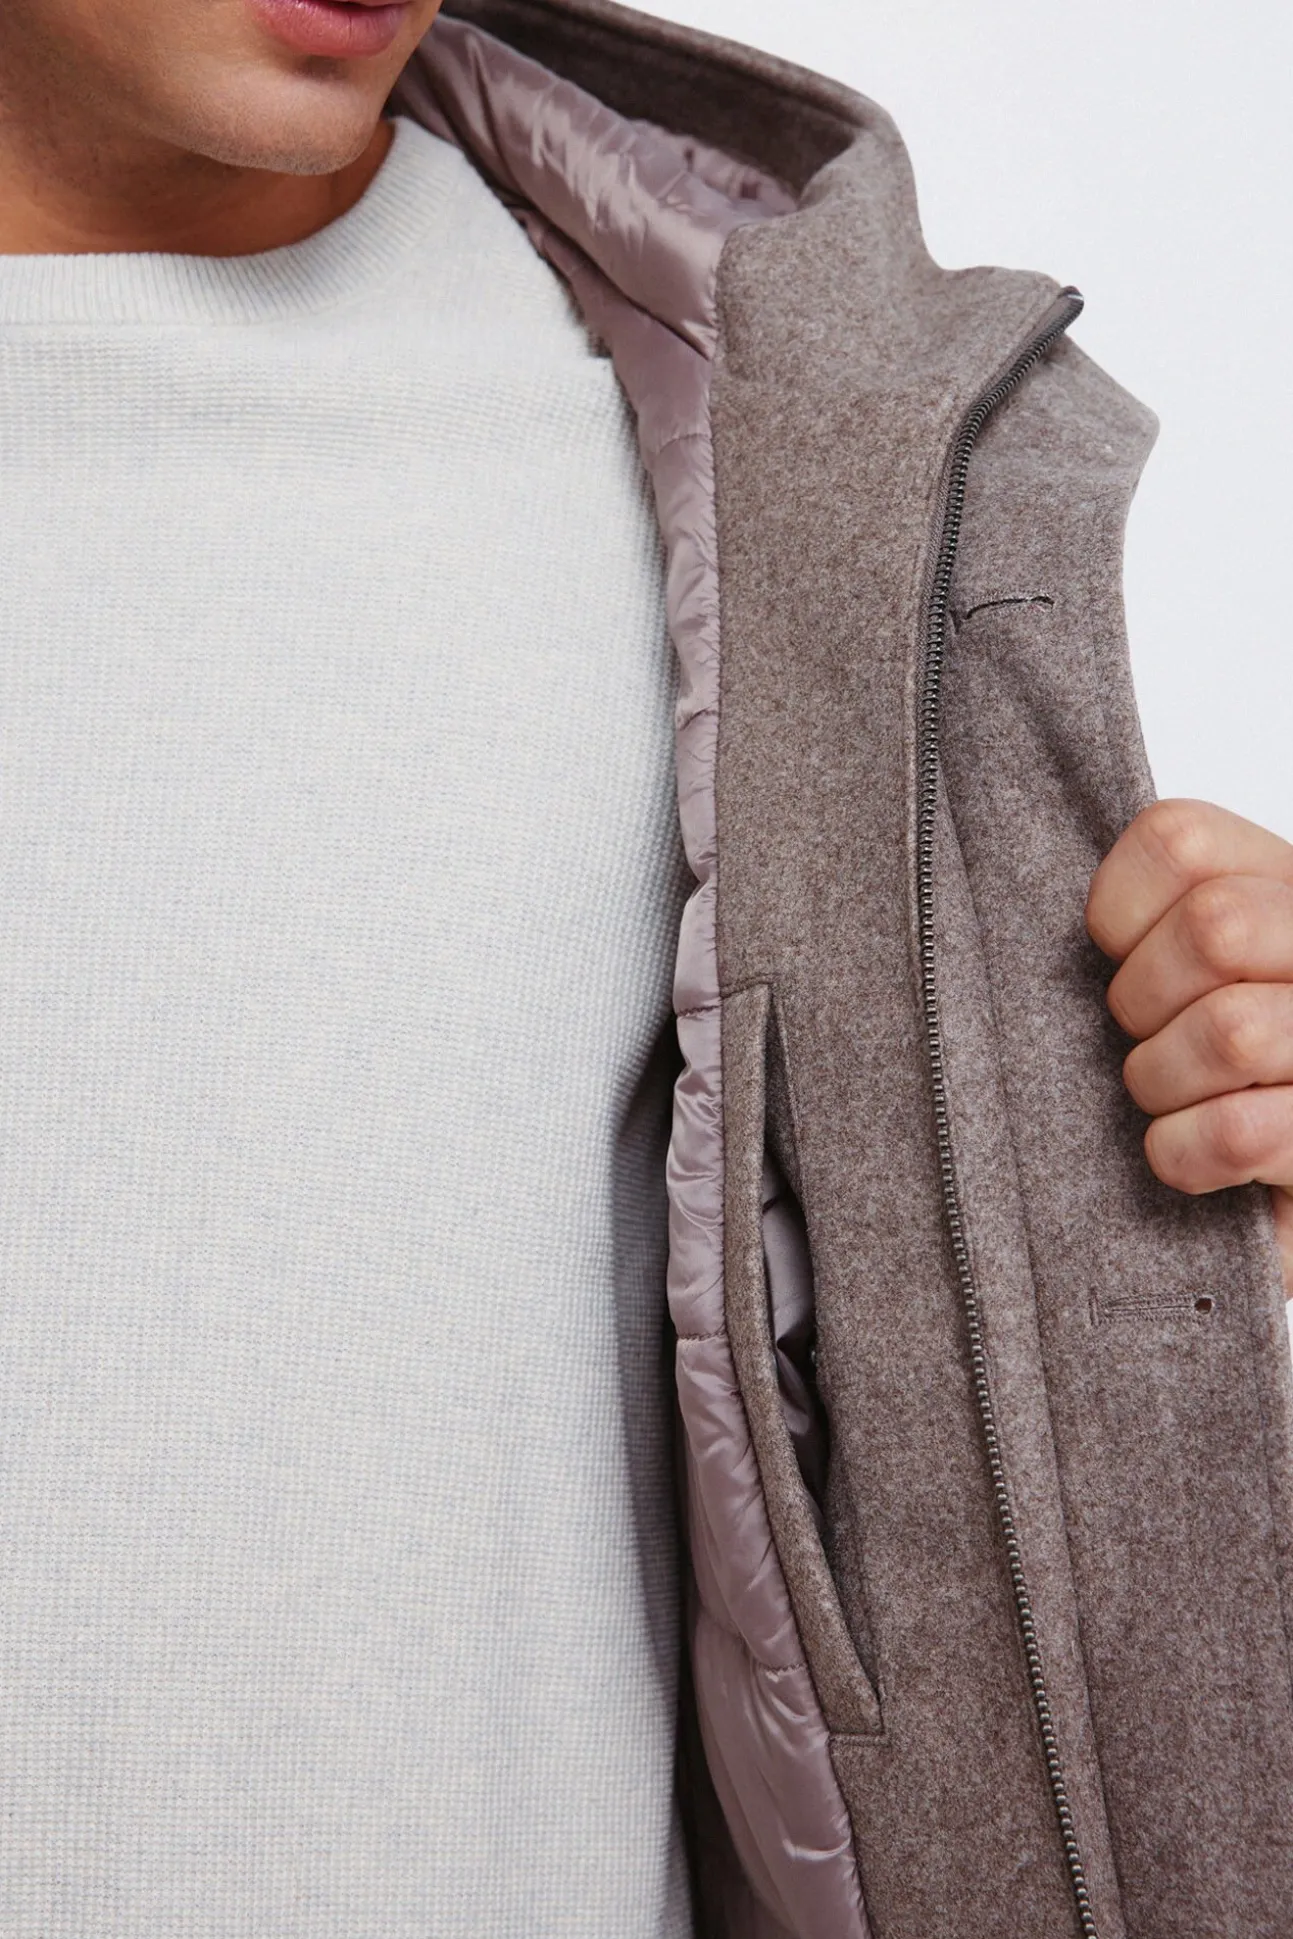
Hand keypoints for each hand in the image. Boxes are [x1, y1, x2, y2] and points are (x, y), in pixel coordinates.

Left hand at [1086, 799, 1292, 1296]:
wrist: (1272, 1183)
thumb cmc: (1210, 1074)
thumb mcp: (1175, 975)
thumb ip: (1138, 927)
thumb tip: (1021, 910)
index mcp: (1285, 887)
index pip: (1181, 839)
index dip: (1117, 908)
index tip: (1114, 958)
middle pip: (1216, 928)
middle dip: (1141, 1000)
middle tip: (1141, 1038)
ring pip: (1232, 1030)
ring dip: (1160, 1079)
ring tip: (1165, 1097)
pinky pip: (1238, 1133)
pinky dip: (1182, 1153)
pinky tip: (1185, 1159)